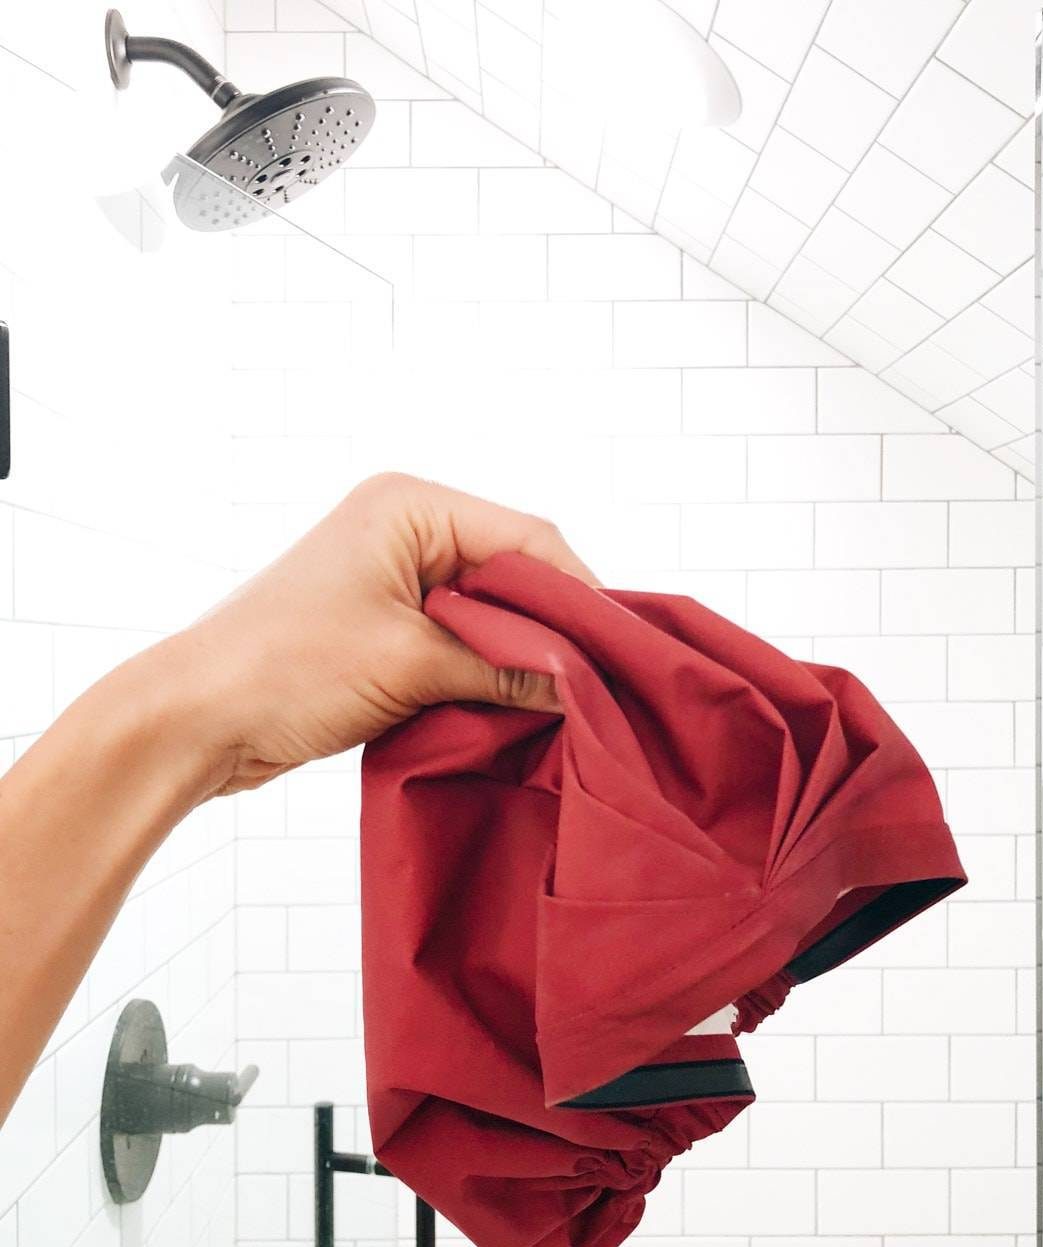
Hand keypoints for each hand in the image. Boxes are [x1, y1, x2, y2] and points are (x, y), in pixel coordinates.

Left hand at [151, 471, 599, 798]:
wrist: (198, 717)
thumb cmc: (286, 667)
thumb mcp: (412, 664)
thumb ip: (505, 667)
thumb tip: (580, 683)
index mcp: (410, 506)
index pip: (527, 539)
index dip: (579, 595)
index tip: (618, 650)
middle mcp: (406, 528)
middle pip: (513, 573)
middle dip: (552, 629)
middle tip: (599, 682)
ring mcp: (395, 576)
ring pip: (490, 612)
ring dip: (519, 655)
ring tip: (565, 700)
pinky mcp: (387, 623)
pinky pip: (460, 640)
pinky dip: (487, 671)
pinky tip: (516, 706)